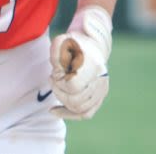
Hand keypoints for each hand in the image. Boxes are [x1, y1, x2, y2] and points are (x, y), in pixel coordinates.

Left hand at [49, 5, 112, 119]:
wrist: (90, 45)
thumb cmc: (73, 43)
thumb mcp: (61, 42)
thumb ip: (57, 51)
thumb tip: (59, 65)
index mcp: (93, 65)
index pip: (73, 86)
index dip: (59, 83)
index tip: (53, 74)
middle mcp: (101, 79)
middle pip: (76, 101)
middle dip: (59, 92)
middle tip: (53, 79)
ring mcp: (102, 90)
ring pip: (80, 109)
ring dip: (63, 101)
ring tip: (57, 87)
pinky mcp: (100, 97)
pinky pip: (86, 113)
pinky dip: (69, 114)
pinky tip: (53, 110)